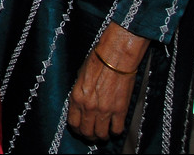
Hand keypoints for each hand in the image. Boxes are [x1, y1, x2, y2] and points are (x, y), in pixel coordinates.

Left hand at [67, 24, 149, 141]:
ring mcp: (104, 110)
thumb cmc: (98, 61)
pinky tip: (115, 127)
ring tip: (105, 133)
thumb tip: (82, 103)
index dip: (77, 129)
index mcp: (76, 97)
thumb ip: (80, 93)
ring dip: (103, 136)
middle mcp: (89, 106)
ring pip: (101, 134)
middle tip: (93, 134)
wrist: (115, 56)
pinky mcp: (120, 110)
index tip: (81, 130)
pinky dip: (116, 131)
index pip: (73, 123)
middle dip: (89, 136)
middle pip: (87, 132)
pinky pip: (117, 129)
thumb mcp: (80, 76)